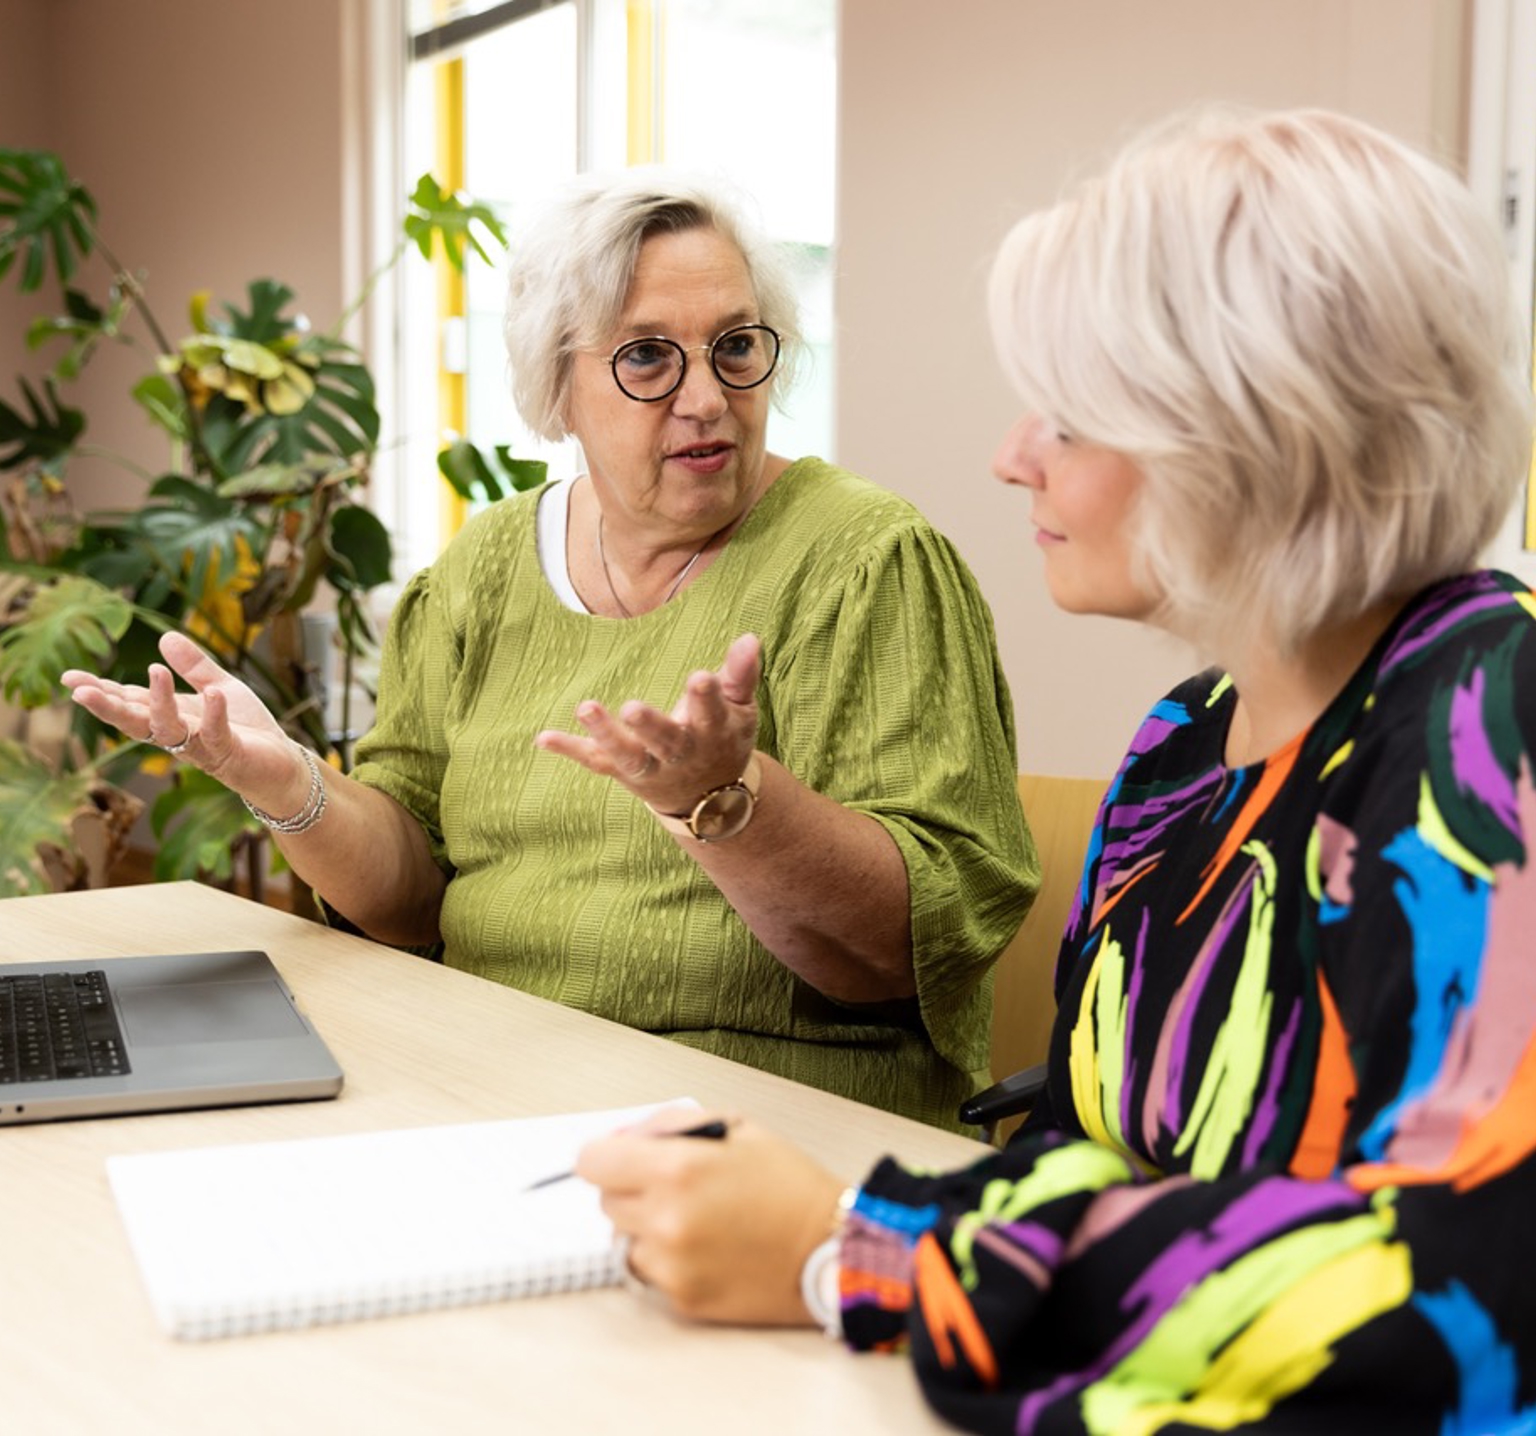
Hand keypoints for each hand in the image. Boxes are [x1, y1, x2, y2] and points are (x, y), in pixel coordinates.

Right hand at [62, 631, 302, 806]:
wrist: (283, 765)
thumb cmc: (247, 729)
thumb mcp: (220, 687)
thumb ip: (195, 666)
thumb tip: (166, 637)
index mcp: (172, 717)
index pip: (130, 702)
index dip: (101, 691)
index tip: (69, 678)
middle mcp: (179, 735)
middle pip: (136, 722)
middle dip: (108, 707)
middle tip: (81, 691)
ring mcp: (202, 748)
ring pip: (169, 731)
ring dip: (159, 703)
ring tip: (155, 671)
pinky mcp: (229, 756)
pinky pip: (217, 736)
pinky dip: (214, 715)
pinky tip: (213, 694)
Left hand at [534, 631, 761, 813]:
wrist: (709, 801)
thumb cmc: (723, 738)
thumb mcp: (740, 709)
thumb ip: (741, 675)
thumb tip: (750, 637)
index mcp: (712, 732)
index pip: (711, 714)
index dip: (706, 698)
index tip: (700, 677)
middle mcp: (680, 754)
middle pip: (666, 742)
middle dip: (650, 726)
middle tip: (632, 708)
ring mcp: (650, 766)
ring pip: (627, 754)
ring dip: (605, 734)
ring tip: (585, 708)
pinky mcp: (623, 772)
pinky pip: (595, 762)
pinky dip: (570, 751)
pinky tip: (543, 737)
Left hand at [575, 1108, 846, 1325]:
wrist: (831, 1248)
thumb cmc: (790, 1184)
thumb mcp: (736, 1127)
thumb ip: (671, 1124)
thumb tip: (624, 1138)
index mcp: (676, 1169)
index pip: (592, 1162)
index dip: (606, 1157)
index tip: (620, 1160)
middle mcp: (666, 1218)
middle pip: (606, 1202)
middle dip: (633, 1190)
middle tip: (676, 1188)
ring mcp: (672, 1264)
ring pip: (625, 1239)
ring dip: (648, 1228)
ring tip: (699, 1220)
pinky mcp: (683, 1298)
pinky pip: (652, 1272)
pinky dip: (670, 1260)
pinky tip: (709, 1248)